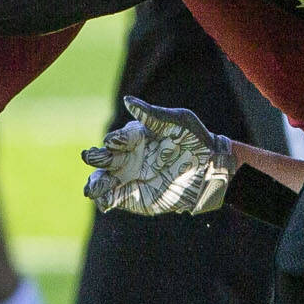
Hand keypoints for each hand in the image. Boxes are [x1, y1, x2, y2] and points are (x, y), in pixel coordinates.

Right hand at [82, 97, 234, 214]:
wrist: (211, 169)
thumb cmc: (195, 140)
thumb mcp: (178, 122)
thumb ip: (153, 114)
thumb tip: (127, 100)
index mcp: (135, 136)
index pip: (118, 137)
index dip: (115, 139)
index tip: (114, 142)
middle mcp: (127, 156)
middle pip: (103, 157)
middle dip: (95, 157)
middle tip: (92, 157)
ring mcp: (128, 177)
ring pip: (102, 179)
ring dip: (95, 183)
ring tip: (93, 188)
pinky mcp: (132, 197)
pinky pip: (112, 199)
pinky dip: (104, 201)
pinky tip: (103, 202)